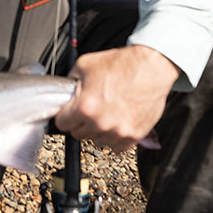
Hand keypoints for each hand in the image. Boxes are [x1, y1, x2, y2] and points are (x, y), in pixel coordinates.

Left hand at [53, 45, 179, 152]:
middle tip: (90, 108)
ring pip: (97, 141)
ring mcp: (118, 131)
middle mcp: (100, 123)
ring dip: (99, 130)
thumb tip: (65, 92)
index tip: (70, 112)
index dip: (65, 115)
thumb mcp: (85, 64)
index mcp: (85, 107)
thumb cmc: (122, 65)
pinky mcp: (133, 136)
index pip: (62, 124)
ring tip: (106, 112)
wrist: (151, 67)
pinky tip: (117, 121)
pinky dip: (115, 137)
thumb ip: (70, 82)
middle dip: (81, 122)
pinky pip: (116, 147)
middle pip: (78, 134)